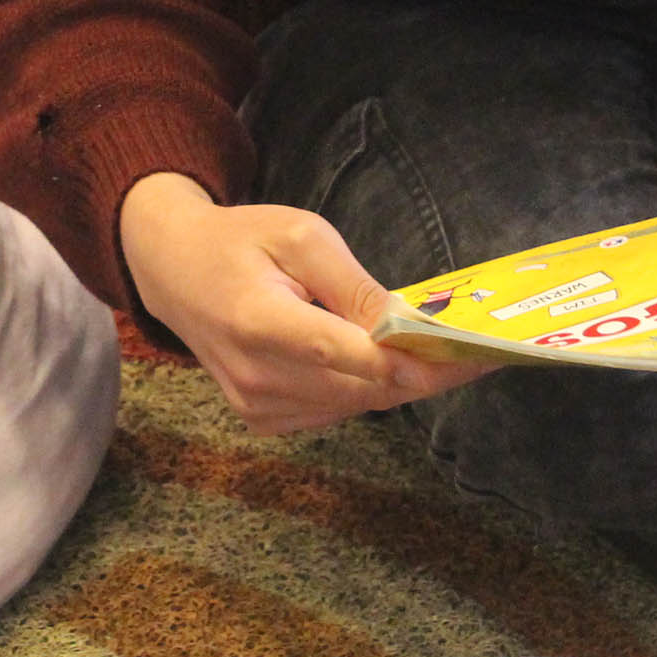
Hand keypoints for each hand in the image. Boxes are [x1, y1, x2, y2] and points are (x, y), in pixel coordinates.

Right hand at [119, 173, 485, 436]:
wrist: (174, 271)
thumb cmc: (241, 242)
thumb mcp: (300, 237)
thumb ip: (353, 286)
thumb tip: (406, 326)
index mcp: (259, 322)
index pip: (344, 354)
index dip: (407, 361)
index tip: (465, 357)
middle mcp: (256, 376)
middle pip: (362, 387)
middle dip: (425, 370)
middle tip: (483, 351)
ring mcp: (257, 406)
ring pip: (357, 404)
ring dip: (401, 380)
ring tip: (445, 351)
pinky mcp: (264, 420)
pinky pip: (336, 410)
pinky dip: (367, 387)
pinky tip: (384, 359)